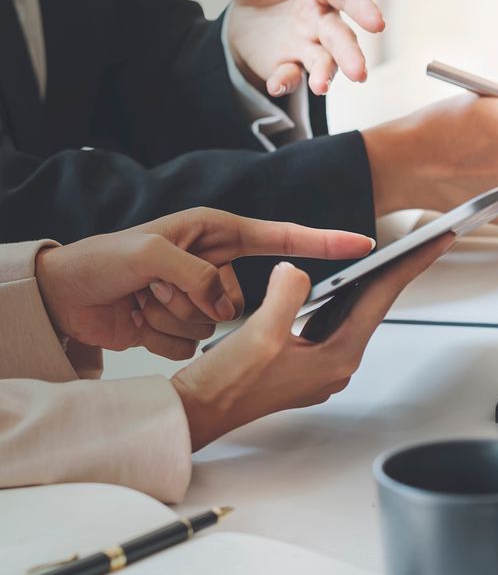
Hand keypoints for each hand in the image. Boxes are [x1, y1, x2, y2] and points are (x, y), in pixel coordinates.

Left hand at [33, 209, 372, 359]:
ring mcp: (198, 298)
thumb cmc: (98, 261)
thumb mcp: (151, 255)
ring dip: (175, 319)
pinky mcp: (183, 325)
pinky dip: (164, 338)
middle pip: (244, 294)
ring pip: (220, 323)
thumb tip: (225, 306)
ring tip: (141, 303)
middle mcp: (210, 264)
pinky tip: (138, 321)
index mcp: (212, 233)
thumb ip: (200, 277)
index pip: (280, 237)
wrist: (60, 298)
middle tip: (156, 290)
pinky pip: (197, 341)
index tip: (360, 243)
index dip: (322, 242)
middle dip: (200, 301)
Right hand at [169, 234, 453, 448]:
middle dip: (394, 271)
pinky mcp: (302, 363)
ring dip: (364, 284)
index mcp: (337, 357)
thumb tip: (298, 270)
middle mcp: (335, 364)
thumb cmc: (225, 386)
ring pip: (349, 314)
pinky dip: (334, 299)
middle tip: (420, 241)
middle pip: (372, 305)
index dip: (409, 265)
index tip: (435, 242)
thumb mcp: (260, 333)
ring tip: (387, 254)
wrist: (196, 413)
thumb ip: (287, 293)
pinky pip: (327, 322)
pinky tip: (333, 284)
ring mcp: (319, 366)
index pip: (381, 299)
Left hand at [226, 0, 385, 96]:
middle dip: (351, 54)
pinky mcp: (292, 64)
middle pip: (342, 36)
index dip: (363, 8)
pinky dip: (286, 81)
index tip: (377, 24)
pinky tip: (277, 84)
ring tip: (321, 87)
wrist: (245, 11)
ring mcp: (311, 44)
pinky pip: (292, 75)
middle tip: (358, 72)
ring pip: (326, 61)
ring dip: (326, 75)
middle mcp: (324, 18)